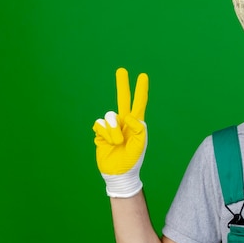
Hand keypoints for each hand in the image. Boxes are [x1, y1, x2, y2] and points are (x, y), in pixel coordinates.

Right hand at [93, 68, 148, 197]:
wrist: (119, 172)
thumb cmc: (132, 159)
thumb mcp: (139, 144)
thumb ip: (138, 129)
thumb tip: (128, 116)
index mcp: (136, 124)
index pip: (139, 103)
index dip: (141, 90)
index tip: (143, 76)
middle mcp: (124, 122)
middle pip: (122, 99)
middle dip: (122, 85)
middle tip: (122, 70)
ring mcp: (112, 126)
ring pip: (109, 116)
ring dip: (113, 130)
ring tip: (117, 142)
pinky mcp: (100, 132)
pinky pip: (100, 124)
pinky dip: (105, 133)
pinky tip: (108, 142)